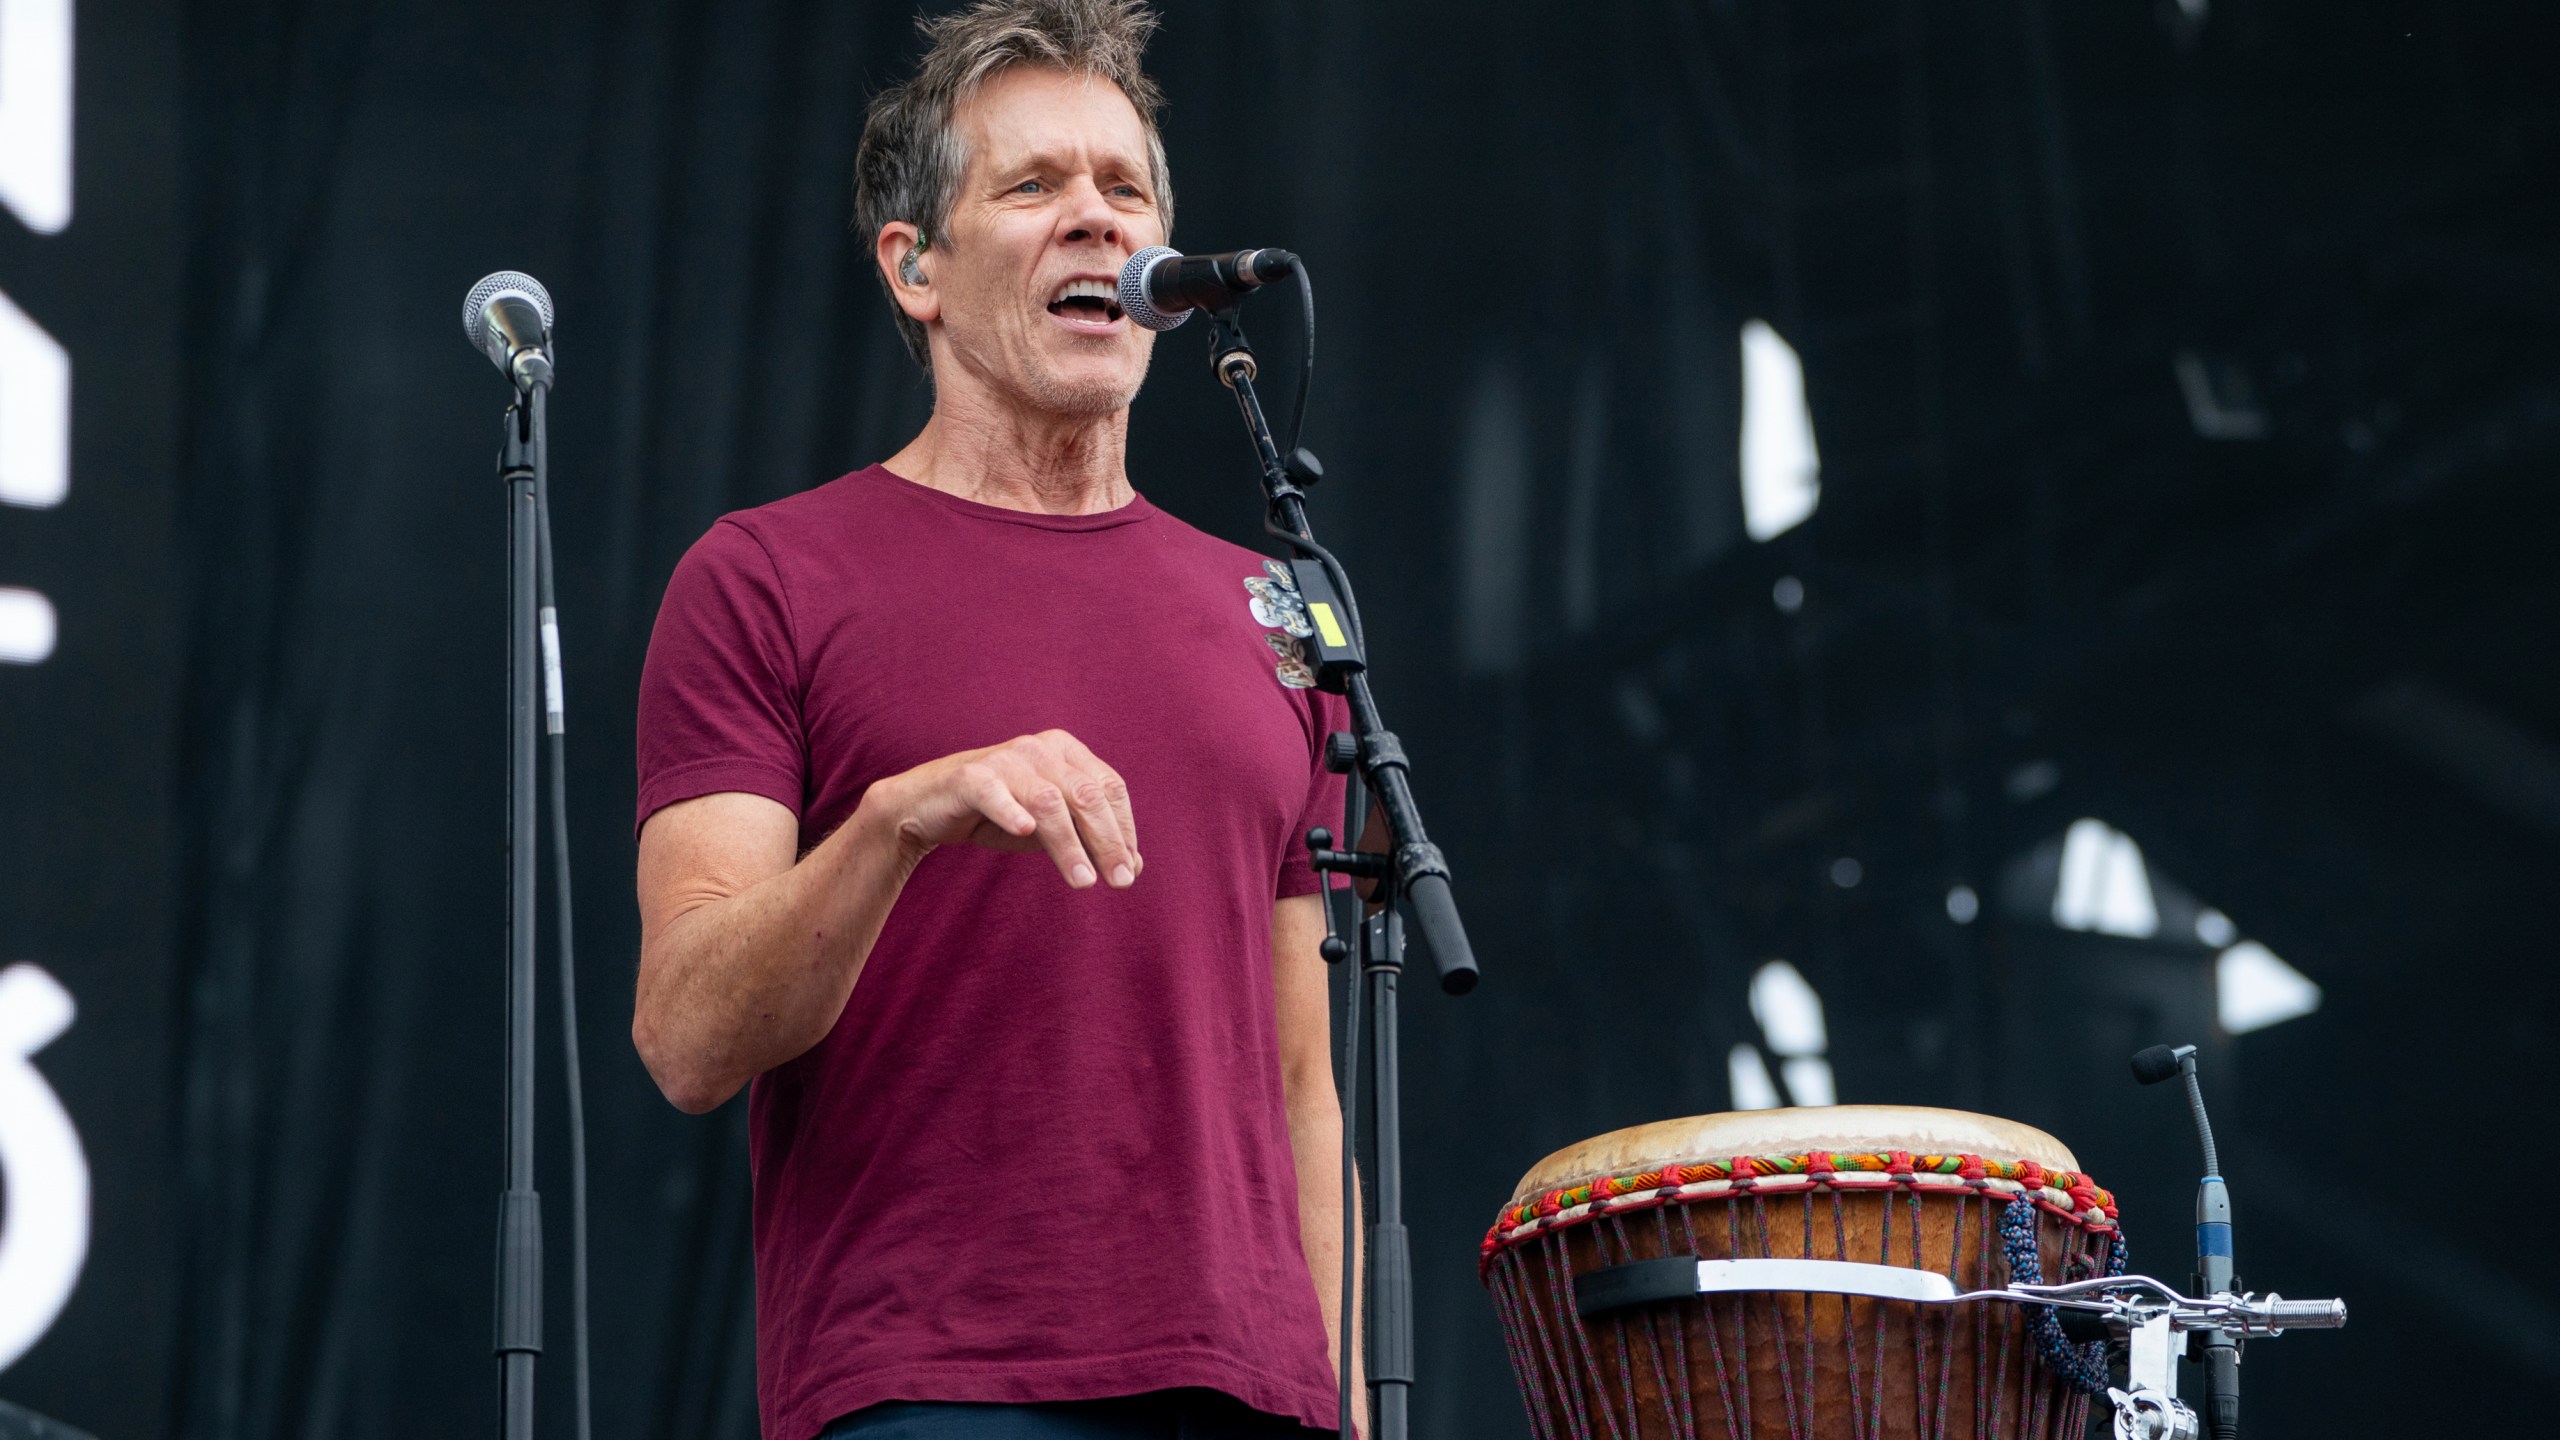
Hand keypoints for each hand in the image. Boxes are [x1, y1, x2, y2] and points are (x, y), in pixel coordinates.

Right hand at [864, 730, 1140, 889]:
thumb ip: (1087, 840)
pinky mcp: (969, 776)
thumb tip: (1134, 868)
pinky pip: (994, 794)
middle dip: (1107, 840)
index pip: (1109, 788)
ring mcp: (1004, 759)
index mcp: (1066, 751)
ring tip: (1084, 882)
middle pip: (1085, 795)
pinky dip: (1010, 811)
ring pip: (1048, 801)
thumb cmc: (998, 814)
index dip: (1124, 829)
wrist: (928, 808)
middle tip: (1121, 882)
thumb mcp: (1049, 829)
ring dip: (1069, 844)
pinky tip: (1024, 830)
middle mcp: (1040, 748)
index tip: (1130, 869)